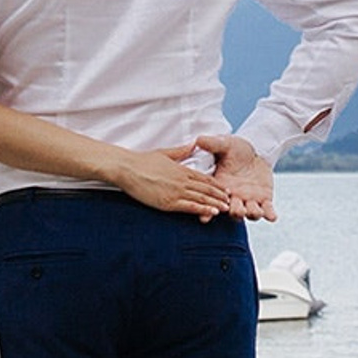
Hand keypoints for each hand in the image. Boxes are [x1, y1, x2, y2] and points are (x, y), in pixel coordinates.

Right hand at [110, 147, 230, 218]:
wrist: (127, 168)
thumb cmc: (142, 161)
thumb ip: (181, 151)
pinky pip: (189, 206)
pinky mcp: (168, 202)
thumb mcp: (165, 153)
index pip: (204, 178)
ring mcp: (176, 191)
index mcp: (181, 169)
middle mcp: (182, 180)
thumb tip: (193, 144)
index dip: (216, 185)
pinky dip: (202, 209)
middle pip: (206, 189)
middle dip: (219, 196)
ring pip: (201, 198)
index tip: (224, 189)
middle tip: (229, 201)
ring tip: (225, 208)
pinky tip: (211, 213)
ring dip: (215, 204)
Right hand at [193, 133, 275, 221]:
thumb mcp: (225, 145)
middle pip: (233, 213)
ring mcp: (250, 200)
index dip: (207, 212)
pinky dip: (270, 215)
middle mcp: (235, 197)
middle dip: (235, 213)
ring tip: (256, 210)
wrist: (255, 150)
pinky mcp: (265, 199)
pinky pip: (267, 211)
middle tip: (237, 210)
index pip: (212, 202)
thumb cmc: (235, 148)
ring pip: (250, 214)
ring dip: (253, 214)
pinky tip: (272, 216)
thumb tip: (198, 139)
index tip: (205, 218)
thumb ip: (213, 144)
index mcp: (222, 187)